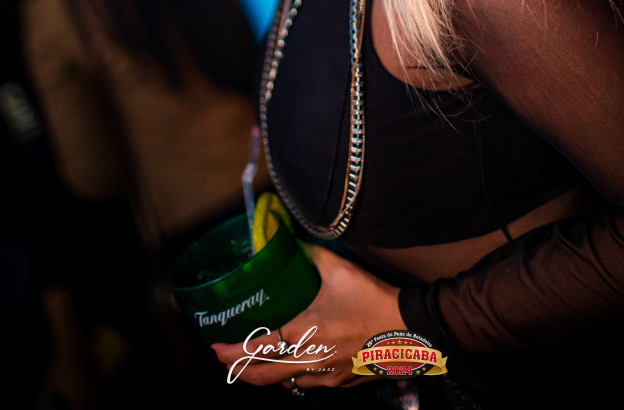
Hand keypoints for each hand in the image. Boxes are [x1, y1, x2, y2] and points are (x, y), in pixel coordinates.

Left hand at [212, 245, 403, 389]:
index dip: (231, 352)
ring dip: (269, 376)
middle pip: (263, 377)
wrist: (408, 329)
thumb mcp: (339, 269)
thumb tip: (292, 238)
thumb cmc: (371, 298)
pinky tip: (297, 365)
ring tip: (260, 362)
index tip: (215, 348)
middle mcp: (309, 360)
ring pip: (287, 384)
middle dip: (240, 371)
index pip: (256, 349)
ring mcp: (326, 376)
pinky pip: (310, 384)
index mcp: (302, 333)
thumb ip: (311, 254)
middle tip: (226, 361)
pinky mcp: (342, 382)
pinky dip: (295, 377)